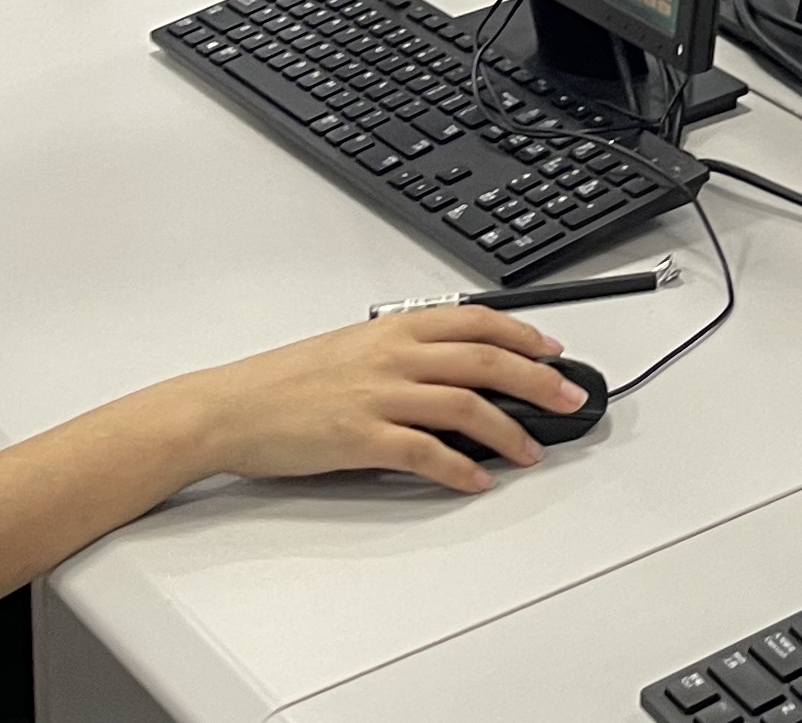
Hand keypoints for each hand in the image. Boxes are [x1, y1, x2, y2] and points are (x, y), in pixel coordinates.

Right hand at [162, 308, 579, 493]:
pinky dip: (458, 468)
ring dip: (508, 431)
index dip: (524, 335)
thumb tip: (455, 367)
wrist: (231, 406)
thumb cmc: (286, 379)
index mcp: (395, 328)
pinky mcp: (362, 438)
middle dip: (537, 382)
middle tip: (570, 399)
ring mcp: (379, 396)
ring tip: (531, 451)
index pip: (477, 321)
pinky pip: (425, 453)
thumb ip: (404, 350)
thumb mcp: (354, 345)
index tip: (554, 352)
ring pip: (465, 406)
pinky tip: (476, 480)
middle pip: (485, 361)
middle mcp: (394, 356)